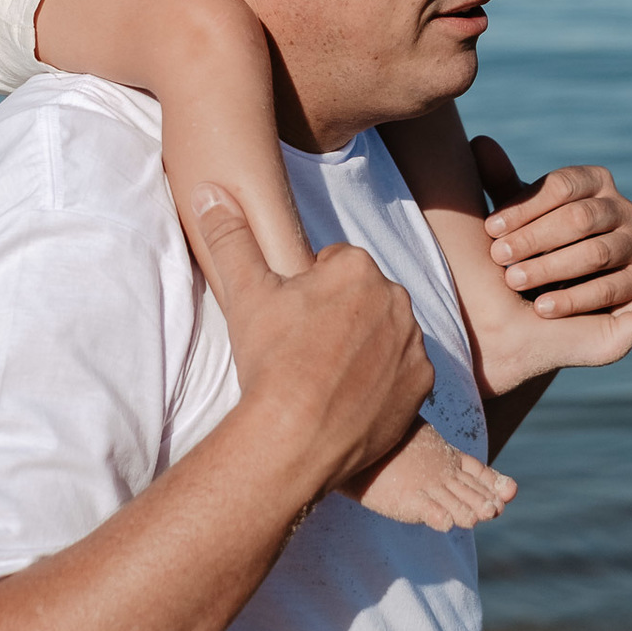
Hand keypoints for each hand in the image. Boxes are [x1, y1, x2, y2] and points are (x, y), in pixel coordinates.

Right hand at [192, 184, 433, 494]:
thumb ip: (230, 236)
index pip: (334, 265)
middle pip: (363, 297)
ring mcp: (413, 344)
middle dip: (340, 314)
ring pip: (384, 333)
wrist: (295, 439)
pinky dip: (383, 382)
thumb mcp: (245, 292)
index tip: (292, 320)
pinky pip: (404, 373)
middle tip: (306, 348)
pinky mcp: (422, 385)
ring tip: (326, 376)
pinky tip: (351, 398)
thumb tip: (209, 191)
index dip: (308, 291)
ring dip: (363, 346)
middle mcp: (395, 298)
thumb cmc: (271, 361)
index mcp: (356, 268)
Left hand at [473, 136, 631, 319]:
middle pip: (579, 218)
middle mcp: (622, 207)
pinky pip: (611, 290)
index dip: (524, 207)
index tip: (489, 228)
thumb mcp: (522, 212)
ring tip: (513, 280)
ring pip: (595, 253)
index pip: (561, 186)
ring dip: (550, 268)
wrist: (569, 280)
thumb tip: (479, 142)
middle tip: (497, 256)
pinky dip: (574, 299)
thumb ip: (502, 182)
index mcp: (594, 180)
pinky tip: (541, 308)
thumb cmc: (540, 237)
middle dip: (534, 238)